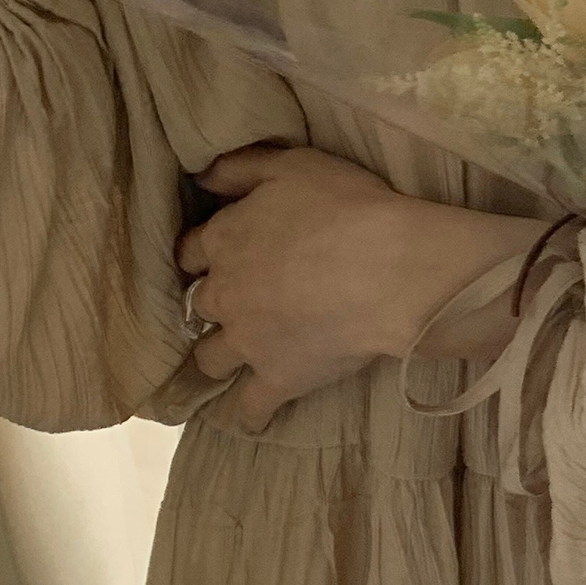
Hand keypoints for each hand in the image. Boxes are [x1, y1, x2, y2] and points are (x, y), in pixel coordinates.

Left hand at [176, 144, 547, 433]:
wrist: (392, 269)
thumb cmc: (348, 208)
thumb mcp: (293, 164)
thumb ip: (241, 167)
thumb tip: (201, 177)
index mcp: (225, 239)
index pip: (193, 249)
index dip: (207, 251)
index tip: (221, 254)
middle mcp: (224, 293)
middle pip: (199, 303)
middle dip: (213, 303)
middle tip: (237, 302)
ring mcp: (247, 341)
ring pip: (210, 358)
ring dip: (217, 356)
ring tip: (230, 359)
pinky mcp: (277, 378)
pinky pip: (249, 408)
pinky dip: (246, 414)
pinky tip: (248, 420)